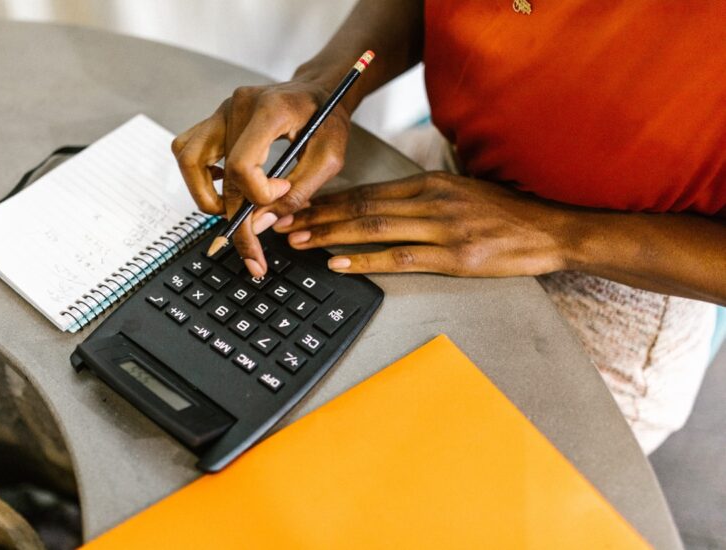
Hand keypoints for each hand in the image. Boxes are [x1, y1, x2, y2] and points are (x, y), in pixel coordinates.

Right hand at [171, 80, 350, 276]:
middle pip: (219, 174)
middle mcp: (237, 106)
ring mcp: (221, 110)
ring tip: (230, 215)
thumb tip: (260, 225)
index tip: (281, 193)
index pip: (242, 164)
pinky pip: (187, 150)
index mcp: (269, 111)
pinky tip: (224, 187)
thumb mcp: (328, 159)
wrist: (320, 90)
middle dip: (236, 220)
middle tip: (252, 253)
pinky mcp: (215, 119)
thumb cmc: (327, 119)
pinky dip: (199, 176)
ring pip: (188, 160)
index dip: (258, 194)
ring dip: (205, 196)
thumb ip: (297, 193)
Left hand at [273, 172, 570, 275]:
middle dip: (317, 215)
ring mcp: (443, 229)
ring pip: (374, 229)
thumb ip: (422, 196)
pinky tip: (339, 263)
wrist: (550, 231)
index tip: (298, 206)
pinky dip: (365, 260)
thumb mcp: (460, 191)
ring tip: (299, 241)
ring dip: (330, 235)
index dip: (328, 200)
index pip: (367, 190)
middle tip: (282, 223)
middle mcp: (432, 200)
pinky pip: (401, 258)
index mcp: (430, 183)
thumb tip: (380, 205)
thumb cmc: (504, 213)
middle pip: (362, 207)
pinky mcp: (455, 258)